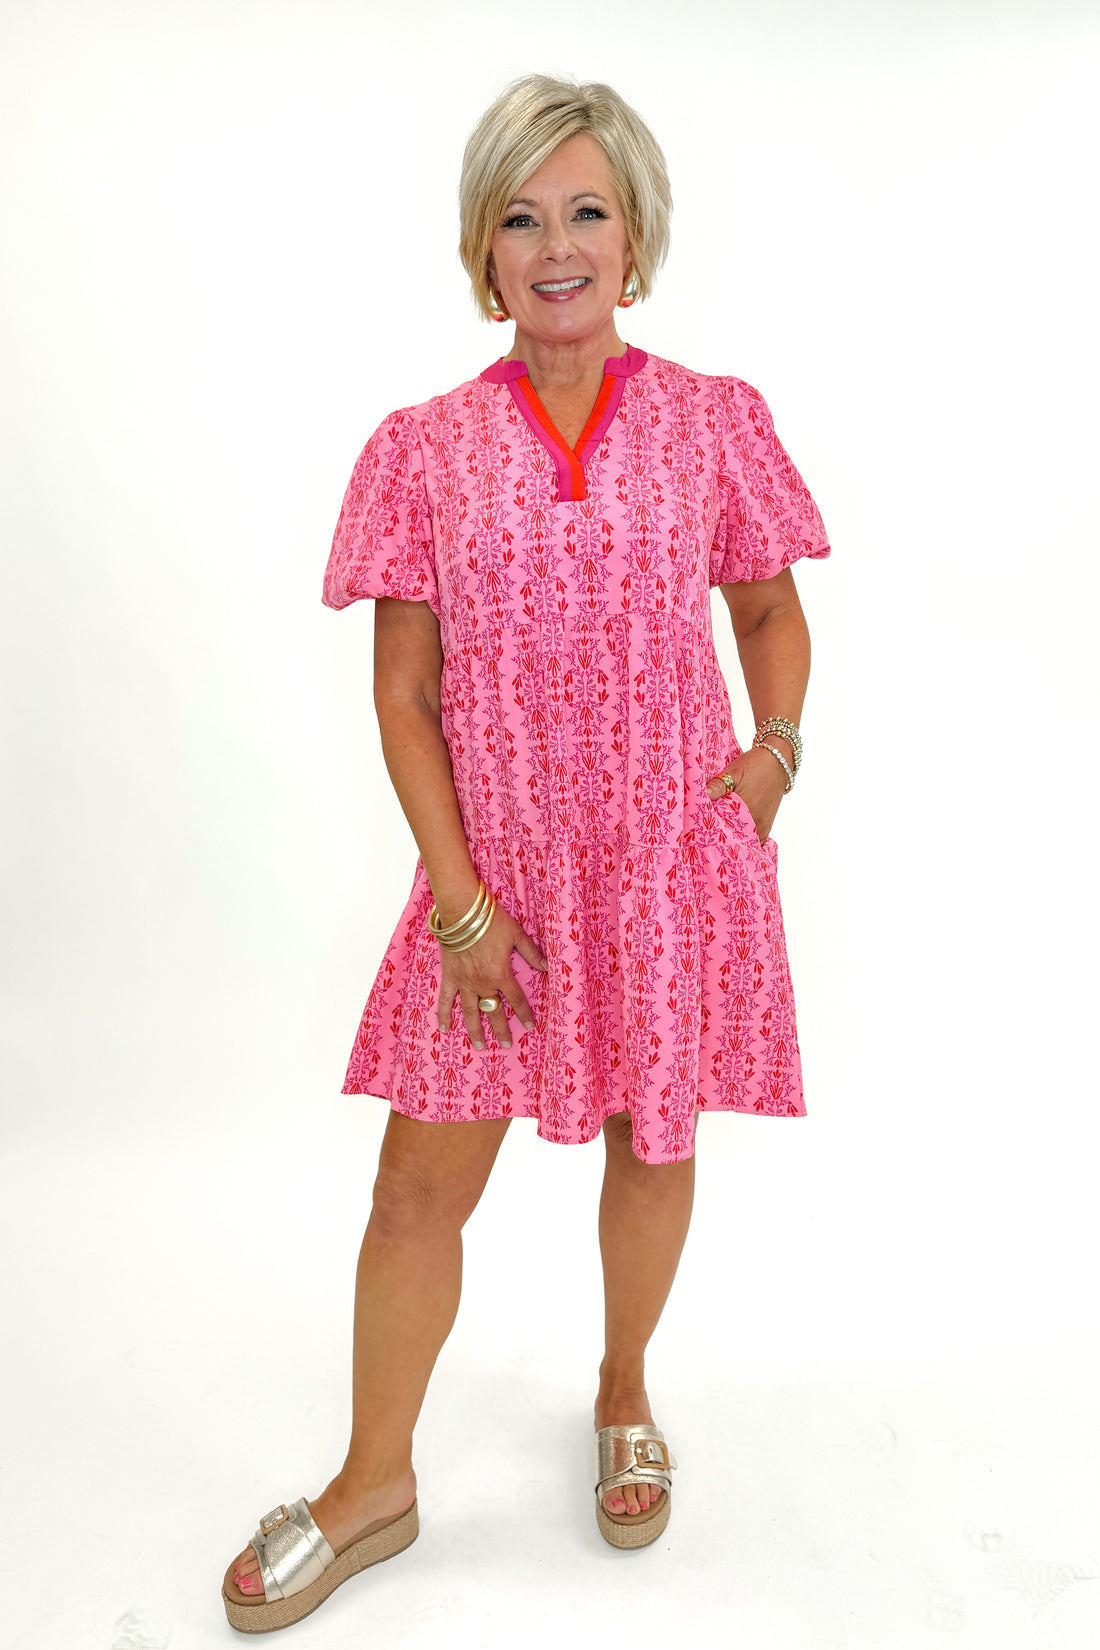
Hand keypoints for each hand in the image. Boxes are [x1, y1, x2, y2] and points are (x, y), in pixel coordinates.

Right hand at [436, 903, 547, 1050]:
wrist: (462, 911)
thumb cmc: (492, 920)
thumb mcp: (517, 934)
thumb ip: (531, 953)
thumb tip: (547, 966)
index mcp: (501, 974)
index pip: (516, 999)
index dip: (524, 1013)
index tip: (529, 1025)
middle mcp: (483, 983)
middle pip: (494, 1011)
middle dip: (501, 1029)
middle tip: (506, 1045)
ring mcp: (464, 982)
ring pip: (470, 1011)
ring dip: (475, 1030)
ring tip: (479, 1046)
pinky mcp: (449, 976)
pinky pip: (446, 999)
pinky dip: (444, 1014)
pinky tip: (444, 1029)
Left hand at [706, 746, 788, 842]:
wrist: (778, 762)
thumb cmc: (756, 765)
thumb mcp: (734, 771)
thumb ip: (718, 785)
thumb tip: (704, 795)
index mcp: (747, 811)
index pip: (724, 829)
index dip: (712, 829)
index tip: (702, 828)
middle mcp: (757, 823)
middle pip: (734, 837)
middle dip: (721, 834)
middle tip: (707, 831)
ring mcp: (763, 826)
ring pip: (744, 838)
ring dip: (733, 836)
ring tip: (719, 831)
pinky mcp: (767, 825)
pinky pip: (754, 838)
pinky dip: (744, 836)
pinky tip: (734, 832)